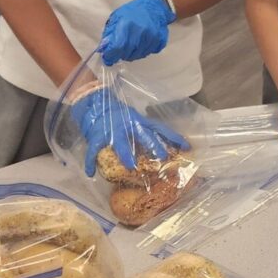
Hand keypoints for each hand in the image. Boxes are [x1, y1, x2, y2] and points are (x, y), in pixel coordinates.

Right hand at [71, 87, 188, 175]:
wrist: (96, 104)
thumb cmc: (119, 115)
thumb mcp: (136, 120)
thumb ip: (146, 132)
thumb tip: (164, 146)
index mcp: (140, 121)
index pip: (160, 129)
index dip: (173, 138)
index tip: (187, 147)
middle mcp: (129, 125)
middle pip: (144, 135)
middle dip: (154, 145)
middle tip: (162, 157)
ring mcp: (112, 130)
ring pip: (121, 143)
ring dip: (126, 154)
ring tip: (131, 166)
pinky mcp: (97, 136)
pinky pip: (93, 151)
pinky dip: (90, 162)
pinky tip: (91, 173)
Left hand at [100, 0, 175, 65]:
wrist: (154, 6)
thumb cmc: (133, 11)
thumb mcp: (116, 18)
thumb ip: (109, 34)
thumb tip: (103, 49)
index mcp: (127, 24)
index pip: (117, 47)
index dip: (110, 56)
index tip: (107, 58)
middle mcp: (140, 31)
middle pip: (127, 53)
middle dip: (120, 55)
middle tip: (119, 50)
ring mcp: (152, 36)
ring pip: (139, 55)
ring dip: (132, 54)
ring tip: (131, 45)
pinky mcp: (160, 40)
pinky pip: (149, 52)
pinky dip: (144, 51)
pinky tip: (142, 43)